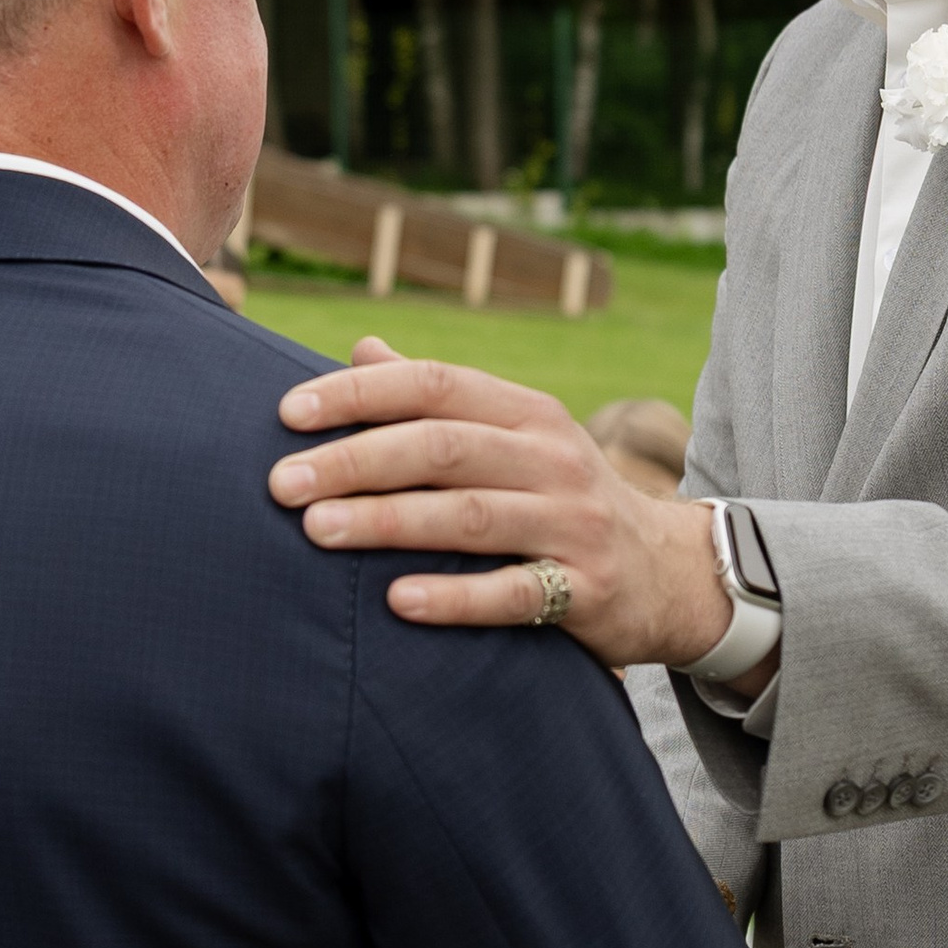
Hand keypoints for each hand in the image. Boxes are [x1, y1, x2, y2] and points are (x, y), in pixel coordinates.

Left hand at [269, 344, 742, 673]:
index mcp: (527, 413)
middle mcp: (554, 459)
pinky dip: (453, 596)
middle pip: (443, 448)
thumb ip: (440, 401)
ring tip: (316, 531)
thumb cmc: (559, 500)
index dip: (360, 394)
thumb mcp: (514, 439)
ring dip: (387, 522)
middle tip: (281, 484)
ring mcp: (574, 524)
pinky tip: (395, 600)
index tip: (287, 412)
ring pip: (471, 516)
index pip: (436, 384)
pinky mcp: (586, 591)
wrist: (667, 575)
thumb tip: (362, 347)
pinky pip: (513, 592)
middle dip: (355, 461)